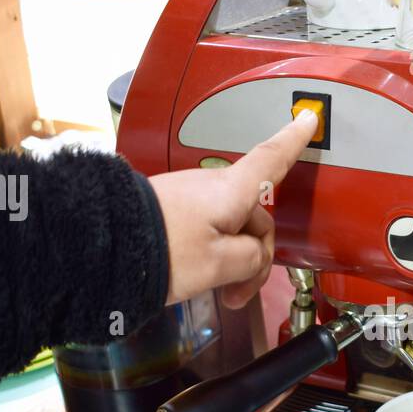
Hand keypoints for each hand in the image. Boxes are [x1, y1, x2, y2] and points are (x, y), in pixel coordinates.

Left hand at [150, 109, 318, 307]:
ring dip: (231, 261)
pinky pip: (205, 229)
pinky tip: (198, 276)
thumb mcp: (220, 265)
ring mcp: (190, 196)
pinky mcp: (171, 209)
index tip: (309, 119)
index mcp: (231, 191)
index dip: (293, 141)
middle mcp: (212, 186)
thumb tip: (255, 256)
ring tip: (217, 291)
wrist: (103, 248)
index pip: (271, 159)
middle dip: (255, 256)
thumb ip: (253, 259)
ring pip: (229, 228)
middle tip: (238, 292)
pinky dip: (211, 255)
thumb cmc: (162, 252)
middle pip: (254, 216)